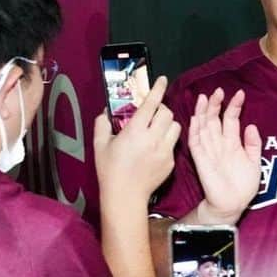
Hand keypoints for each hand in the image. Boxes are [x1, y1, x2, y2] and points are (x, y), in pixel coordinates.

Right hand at [94, 73, 180, 201]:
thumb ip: (102, 124)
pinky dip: (167, 141)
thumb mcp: (100, 145)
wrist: (125, 196)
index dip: (158, 89)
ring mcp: (164, 150)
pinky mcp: (171, 162)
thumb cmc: (110, 170)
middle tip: (152, 114)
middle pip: (167, 113)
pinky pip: (174, 144)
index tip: (162, 80)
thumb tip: (105, 113)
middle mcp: (152, 138)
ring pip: (176, 127)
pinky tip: (156, 147)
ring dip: (168, 124)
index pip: (151, 104)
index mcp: (135, 131)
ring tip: (157, 129)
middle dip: (161, 109)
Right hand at [189, 87, 261, 223]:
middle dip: (216, 104)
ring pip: (203, 126)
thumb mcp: (255, 162)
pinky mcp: (201, 159)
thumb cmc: (243, 186)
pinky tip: (195, 117)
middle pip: (215, 119)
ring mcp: (209, 150)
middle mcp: (219, 144)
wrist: (233, 204)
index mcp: (232, 143)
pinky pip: (195, 142)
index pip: (231, 119)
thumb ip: (253, 144)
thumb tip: (251, 125)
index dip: (234, 106)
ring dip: (203, 112)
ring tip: (205, 97)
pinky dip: (194, 129)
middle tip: (219, 90)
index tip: (240, 94)